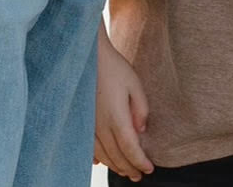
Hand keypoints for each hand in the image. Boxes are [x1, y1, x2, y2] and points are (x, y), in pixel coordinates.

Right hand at [93, 29, 152, 178]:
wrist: (88, 57)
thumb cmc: (114, 68)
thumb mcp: (135, 84)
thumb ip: (141, 109)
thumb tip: (140, 131)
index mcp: (116, 117)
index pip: (130, 148)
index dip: (140, 161)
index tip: (149, 169)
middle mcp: (101, 126)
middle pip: (116, 156)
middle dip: (129, 168)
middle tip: (139, 175)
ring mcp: (89, 125)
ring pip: (102, 154)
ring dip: (115, 165)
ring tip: (125, 171)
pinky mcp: (82, 121)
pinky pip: (89, 147)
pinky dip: (98, 157)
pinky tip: (101, 162)